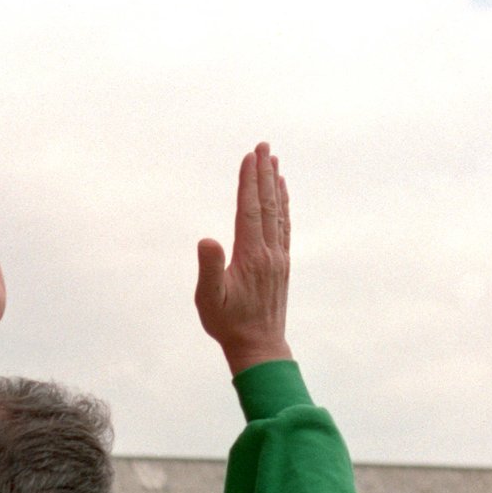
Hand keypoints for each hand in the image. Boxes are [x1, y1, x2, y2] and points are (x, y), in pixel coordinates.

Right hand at [195, 142, 292, 374]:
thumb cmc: (228, 324)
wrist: (259, 346)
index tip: (250, 156)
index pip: (250, 209)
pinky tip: (282, 196)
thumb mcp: (209, 299)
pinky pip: (285, 227)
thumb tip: (207, 239)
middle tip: (264, 146)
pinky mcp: (282, 265)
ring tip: (274, 162)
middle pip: (268, 204)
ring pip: (279, 213)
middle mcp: (269, 252)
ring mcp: (279, 258)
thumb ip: (209, 268)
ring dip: (276, 186)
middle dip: (264, 173)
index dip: (249, 182)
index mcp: (251, 255)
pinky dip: (284, 206)